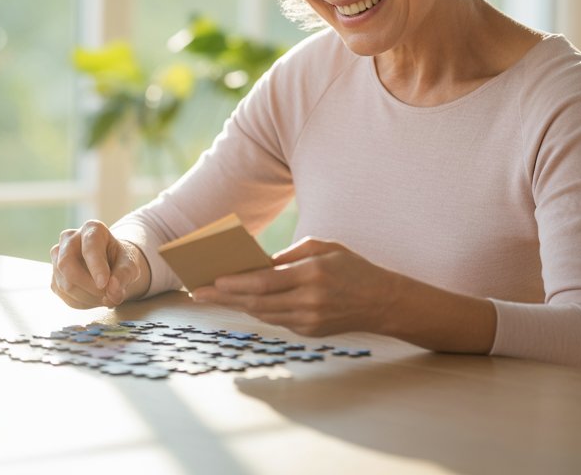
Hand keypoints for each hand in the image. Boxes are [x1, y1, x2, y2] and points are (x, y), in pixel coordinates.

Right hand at [50, 220, 149, 308]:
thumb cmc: (120, 261)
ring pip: (64, 283)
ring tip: (106, 298)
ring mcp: (58, 257)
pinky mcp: (54, 275)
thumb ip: (125, 275)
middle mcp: (69, 238)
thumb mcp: (130, 264)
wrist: (110, 265)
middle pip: (67, 264)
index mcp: (91, 229)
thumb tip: (113, 291)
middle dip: (88, 286)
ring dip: (88, 298)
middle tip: (108, 297)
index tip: (104, 284)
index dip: (96, 266)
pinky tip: (95, 299)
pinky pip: (63, 294)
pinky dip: (81, 302)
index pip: (89, 246)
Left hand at [191, 237, 400, 336]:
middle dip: (225, 297)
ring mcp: (309, 321)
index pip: (265, 282)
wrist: (381, 301)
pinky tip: (240, 302)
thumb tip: (260, 263)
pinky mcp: (309, 332)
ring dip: (235, 305)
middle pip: (257, 301)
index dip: (236, 282)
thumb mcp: (325, 248)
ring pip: (263, 314)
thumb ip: (291, 254)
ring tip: (213, 297)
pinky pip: (276, 320)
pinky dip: (256, 310)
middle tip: (199, 292)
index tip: (214, 279)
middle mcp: (309, 301)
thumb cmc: (351, 267)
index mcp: (312, 275)